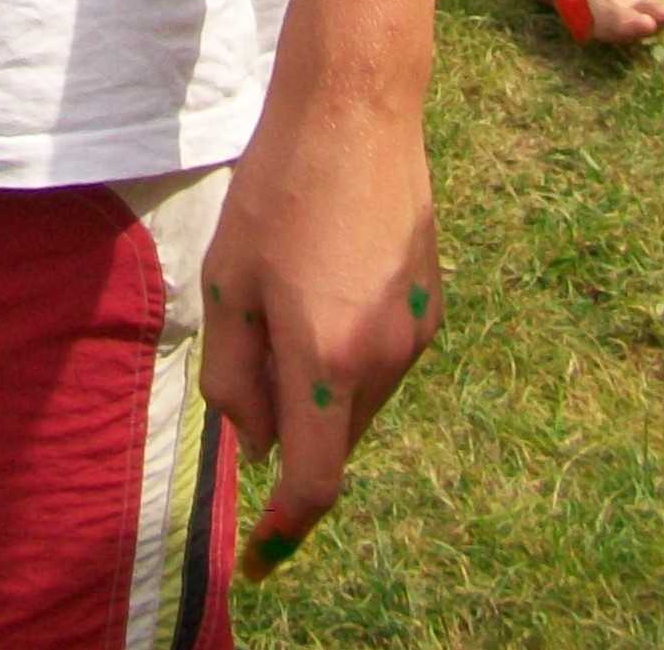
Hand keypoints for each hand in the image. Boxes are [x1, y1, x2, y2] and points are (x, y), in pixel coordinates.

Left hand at [201, 84, 440, 582]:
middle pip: (335, 439)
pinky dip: (348, 355)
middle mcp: (385, 360)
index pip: (316, 481)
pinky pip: (384, 361)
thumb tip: (258, 446)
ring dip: (320, 387)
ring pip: (360, 401)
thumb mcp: (229, 284)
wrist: (357, 111)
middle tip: (251, 357)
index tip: (266, 551)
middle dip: (293, 432)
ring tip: (285, 296)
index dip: (288, 524)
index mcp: (327, 359)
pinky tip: (324, 281)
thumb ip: (235, 377)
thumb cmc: (279, 191)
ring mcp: (418, 335)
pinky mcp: (434, 307)